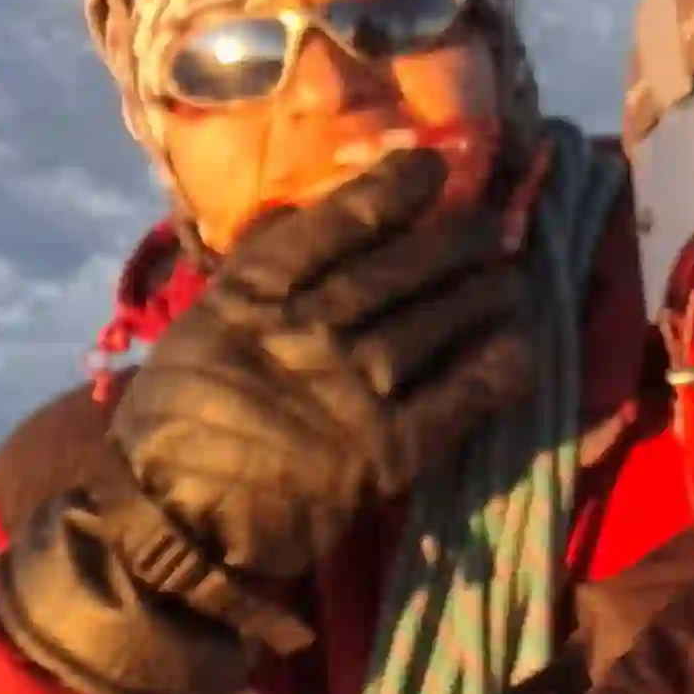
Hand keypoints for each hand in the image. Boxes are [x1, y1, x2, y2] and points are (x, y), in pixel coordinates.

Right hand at [107, 143, 542, 634]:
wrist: (172, 526)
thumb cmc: (176, 424)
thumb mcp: (197, 331)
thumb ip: (253, 281)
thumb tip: (307, 217)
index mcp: (249, 299)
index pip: (331, 228)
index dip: (387, 192)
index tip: (431, 167)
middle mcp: (305, 333)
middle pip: (396, 272)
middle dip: (454, 243)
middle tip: (496, 228)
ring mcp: (347, 391)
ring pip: (434, 326)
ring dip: (481, 300)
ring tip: (512, 283)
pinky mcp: (382, 454)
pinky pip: (454, 402)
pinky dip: (493, 373)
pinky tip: (521, 353)